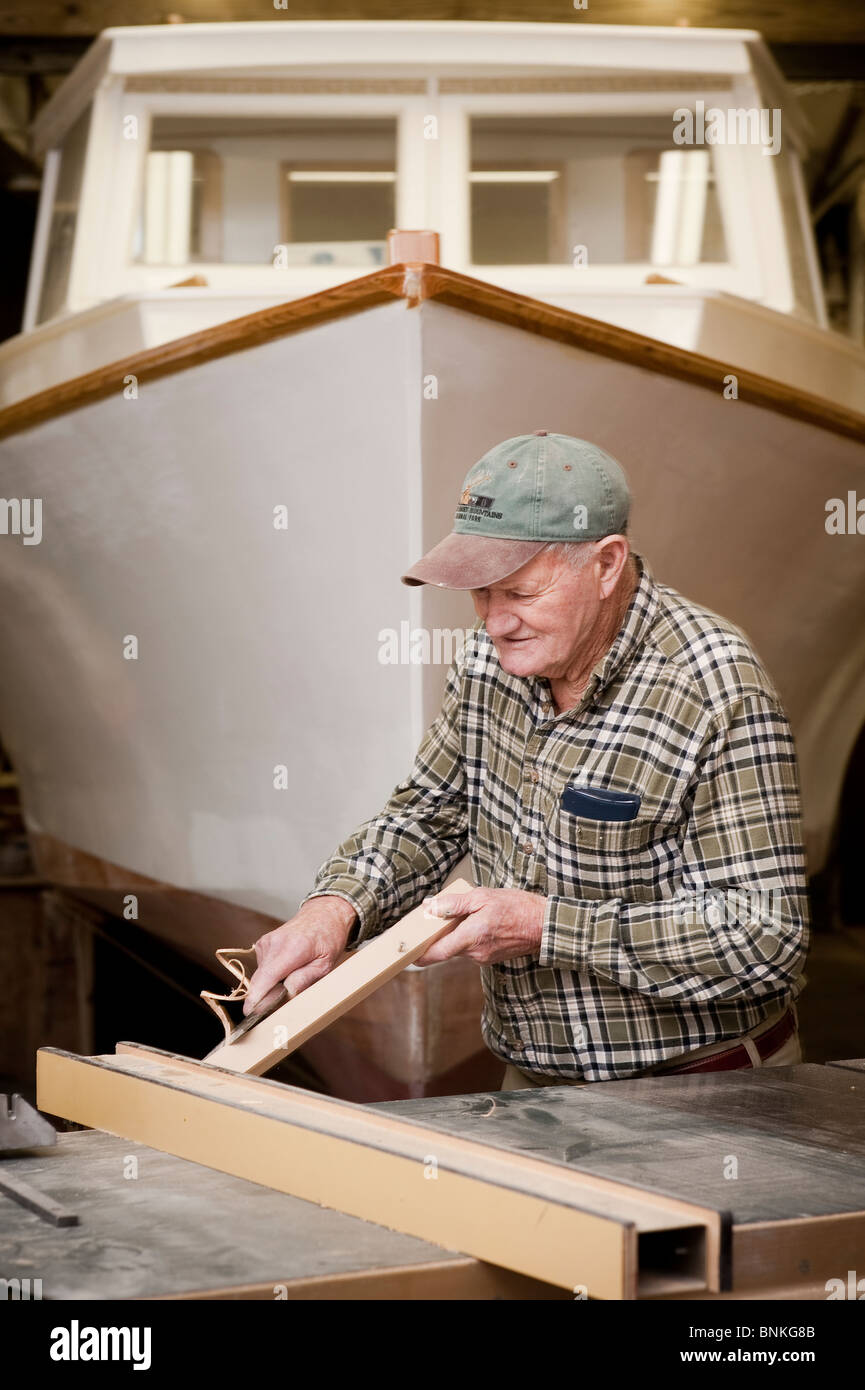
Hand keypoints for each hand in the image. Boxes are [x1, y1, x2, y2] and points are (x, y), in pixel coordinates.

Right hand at [243, 896, 356, 1013]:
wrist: (323, 914)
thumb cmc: (328, 939)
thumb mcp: (325, 964)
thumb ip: (305, 979)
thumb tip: (286, 994)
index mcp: (293, 948)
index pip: (268, 976)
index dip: (257, 997)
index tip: (250, 1013)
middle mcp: (274, 943)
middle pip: (260, 980)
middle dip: (264, 998)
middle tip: (279, 1009)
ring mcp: (266, 942)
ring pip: (261, 976)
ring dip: (271, 985)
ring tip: (293, 977)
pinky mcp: (262, 944)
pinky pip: (262, 968)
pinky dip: (272, 974)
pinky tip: (287, 968)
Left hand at [415, 887, 545, 965]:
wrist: (544, 925)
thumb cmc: (517, 908)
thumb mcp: (482, 897)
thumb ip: (454, 904)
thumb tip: (430, 908)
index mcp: (471, 937)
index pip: (436, 953)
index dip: (418, 954)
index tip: (406, 949)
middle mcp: (475, 953)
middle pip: (445, 949)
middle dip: (438, 935)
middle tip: (435, 917)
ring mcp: (483, 958)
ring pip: (458, 948)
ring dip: (456, 934)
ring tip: (465, 914)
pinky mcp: (490, 958)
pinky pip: (471, 948)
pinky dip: (468, 937)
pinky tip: (478, 922)